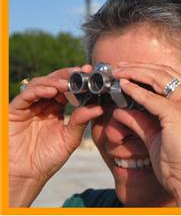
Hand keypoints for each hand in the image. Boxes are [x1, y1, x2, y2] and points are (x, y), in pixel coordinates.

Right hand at [9, 65, 103, 206]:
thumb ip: (81, 121)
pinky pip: (26, 96)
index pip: (67, 89)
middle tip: (81, 72)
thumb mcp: (69, 139)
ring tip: (67, 83)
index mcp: (56, 109)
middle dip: (68, 75)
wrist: (27, 176)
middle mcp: (43, 105)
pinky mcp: (15, 111)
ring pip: (40, 84)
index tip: (89, 74)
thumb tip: (99, 107)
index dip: (77, 81)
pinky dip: (39, 90)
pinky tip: (52, 91)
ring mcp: (29, 106)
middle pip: (54, 81)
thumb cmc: (48, 158)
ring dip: (54, 80)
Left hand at [112, 62, 180, 206]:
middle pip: (165, 72)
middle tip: (120, 67)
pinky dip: (135, 90)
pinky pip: (151, 98)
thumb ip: (143, 120)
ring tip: (118, 72)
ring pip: (158, 78)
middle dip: (140, 67)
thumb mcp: (161, 136)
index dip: (150, 70)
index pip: (173, 77)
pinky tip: (122, 86)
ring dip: (135, 72)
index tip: (132, 70)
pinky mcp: (180, 114)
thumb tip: (122, 109)